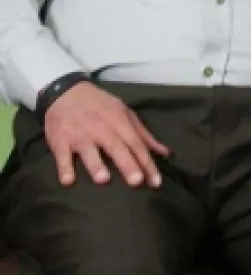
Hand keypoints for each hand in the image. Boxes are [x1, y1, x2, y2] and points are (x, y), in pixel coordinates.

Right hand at [44, 82, 170, 187]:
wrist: (66, 91)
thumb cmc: (100, 106)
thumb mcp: (124, 113)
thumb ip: (144, 135)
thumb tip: (165, 153)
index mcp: (118, 121)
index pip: (136, 143)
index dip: (147, 162)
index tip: (156, 182)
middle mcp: (100, 128)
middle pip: (116, 146)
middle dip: (127, 163)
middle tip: (136, 181)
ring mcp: (79, 134)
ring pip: (89, 150)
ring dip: (95, 164)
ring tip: (103, 179)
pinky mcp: (60, 140)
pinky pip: (62, 155)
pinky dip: (64, 167)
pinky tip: (68, 181)